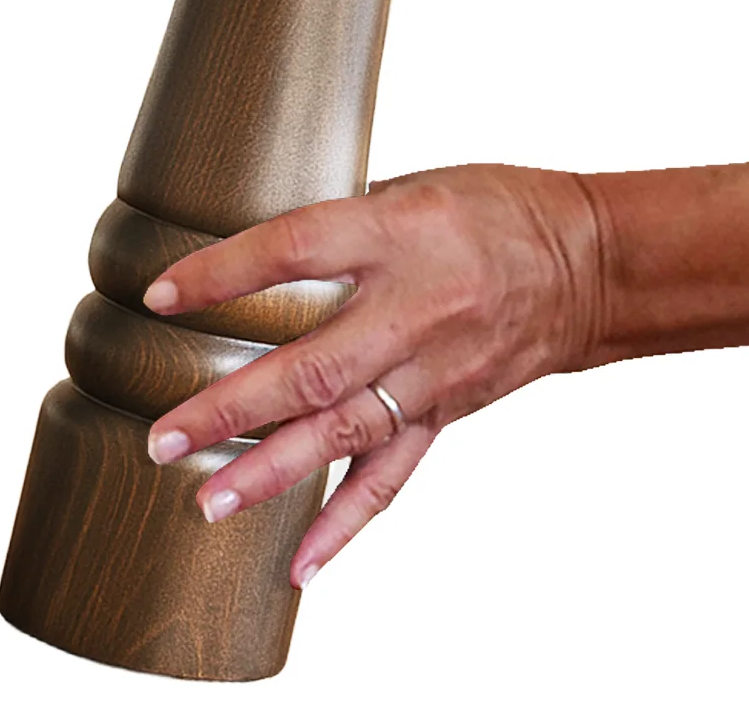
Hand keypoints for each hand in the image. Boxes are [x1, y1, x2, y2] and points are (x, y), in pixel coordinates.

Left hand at [141, 163, 604, 585]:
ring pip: (344, 432)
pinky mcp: (447, 412)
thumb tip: (259, 255)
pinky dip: (345, 522)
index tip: (160, 296)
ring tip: (207, 500)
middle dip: (232, 407)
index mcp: (400, 232)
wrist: (588, 265)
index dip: (225, 273)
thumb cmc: (496, 209)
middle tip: (165, 435)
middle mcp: (415, 307)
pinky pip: (392, 475)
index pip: (296, 250)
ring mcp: (433, 370)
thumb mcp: (414, 187)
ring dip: (270, 472)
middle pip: (313, 367)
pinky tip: (300, 561)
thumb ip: (344, 226)